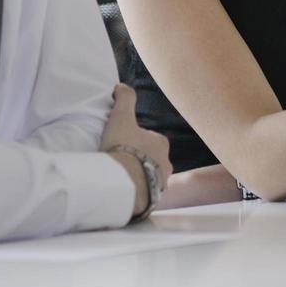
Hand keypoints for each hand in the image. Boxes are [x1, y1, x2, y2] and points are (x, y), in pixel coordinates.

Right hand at [100, 84, 172, 215]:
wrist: (123, 183)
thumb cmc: (123, 148)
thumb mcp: (121, 117)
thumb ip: (124, 98)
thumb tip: (121, 86)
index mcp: (161, 143)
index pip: (148, 138)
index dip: (134, 139)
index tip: (121, 143)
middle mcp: (167, 163)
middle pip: (150, 158)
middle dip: (138, 159)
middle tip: (118, 160)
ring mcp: (161, 183)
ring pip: (148, 176)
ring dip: (137, 176)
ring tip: (119, 177)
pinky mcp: (153, 199)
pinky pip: (144, 193)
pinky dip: (136, 191)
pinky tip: (123, 190)